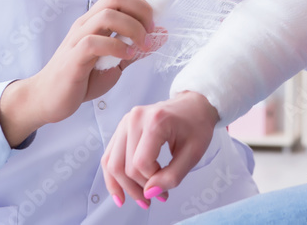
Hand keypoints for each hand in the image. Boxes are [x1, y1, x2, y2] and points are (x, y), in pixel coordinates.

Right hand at [0, 0, 159, 146]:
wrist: (47, 99)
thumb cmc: (80, 79)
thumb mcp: (115, 63)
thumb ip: (135, 49)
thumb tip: (161, 36)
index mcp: (95, 21)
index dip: (142, 5)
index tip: (153, 25)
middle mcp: (86, 24)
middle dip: (141, 10)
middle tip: (150, 32)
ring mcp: (78, 39)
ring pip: (106, 15)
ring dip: (132, 28)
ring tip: (142, 45)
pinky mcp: (73, 58)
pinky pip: (94, 42)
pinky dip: (116, 46)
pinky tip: (126, 56)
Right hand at [101, 91, 218, 208]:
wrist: (193, 105)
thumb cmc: (196, 127)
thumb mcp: (193, 154)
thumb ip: (172, 176)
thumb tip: (149, 193)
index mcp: (155, 121)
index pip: (141, 163)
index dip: (151, 182)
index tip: (165, 189)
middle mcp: (135, 118)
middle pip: (124, 165)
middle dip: (137, 188)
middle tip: (152, 200)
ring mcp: (125, 121)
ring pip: (112, 163)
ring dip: (123, 186)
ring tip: (139, 199)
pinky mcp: (122, 127)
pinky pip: (109, 156)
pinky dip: (113, 176)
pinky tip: (120, 191)